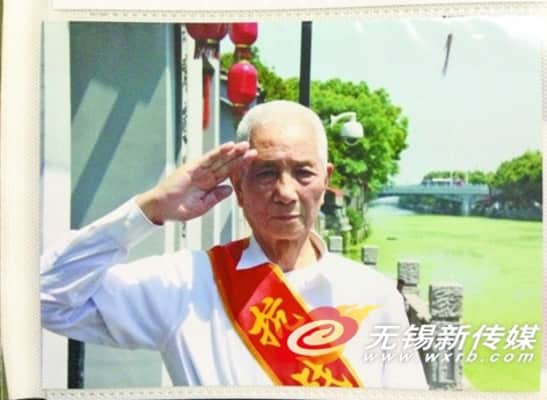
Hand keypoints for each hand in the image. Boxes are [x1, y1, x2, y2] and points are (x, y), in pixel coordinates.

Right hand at [136, 141, 255, 224]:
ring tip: (244, 146)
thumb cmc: (179, 209)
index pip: (227, 173)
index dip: (239, 167)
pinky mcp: (192, 167)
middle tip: (253, 150)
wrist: (162, 208)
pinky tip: (229, 146)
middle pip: (225, 164)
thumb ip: (216, 197)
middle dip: (239, 157)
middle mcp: (205, 175)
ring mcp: (199, 170)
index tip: (251, 161)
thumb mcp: (203, 206)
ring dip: (232, 152)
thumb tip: (230, 189)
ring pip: (219, 159)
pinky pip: (208, 158)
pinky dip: (218, 152)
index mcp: (209, 185)